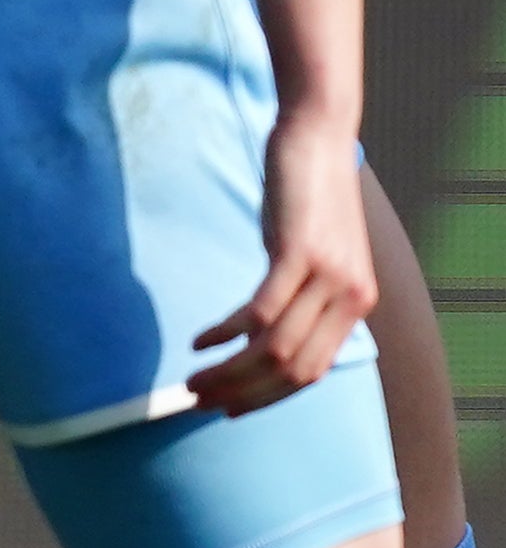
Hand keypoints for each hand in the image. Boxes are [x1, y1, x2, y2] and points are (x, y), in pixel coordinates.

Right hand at [193, 115, 376, 415]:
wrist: (320, 138)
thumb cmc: (311, 196)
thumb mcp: (317, 253)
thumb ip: (307, 292)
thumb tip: (270, 330)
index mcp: (356, 303)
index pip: (312, 373)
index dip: (267, 399)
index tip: (228, 408)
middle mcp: (349, 296)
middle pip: (293, 369)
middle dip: (242, 392)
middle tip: (198, 398)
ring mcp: (327, 275)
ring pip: (276, 347)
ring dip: (228, 370)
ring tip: (192, 376)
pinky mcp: (298, 253)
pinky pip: (261, 311)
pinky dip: (227, 333)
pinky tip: (201, 339)